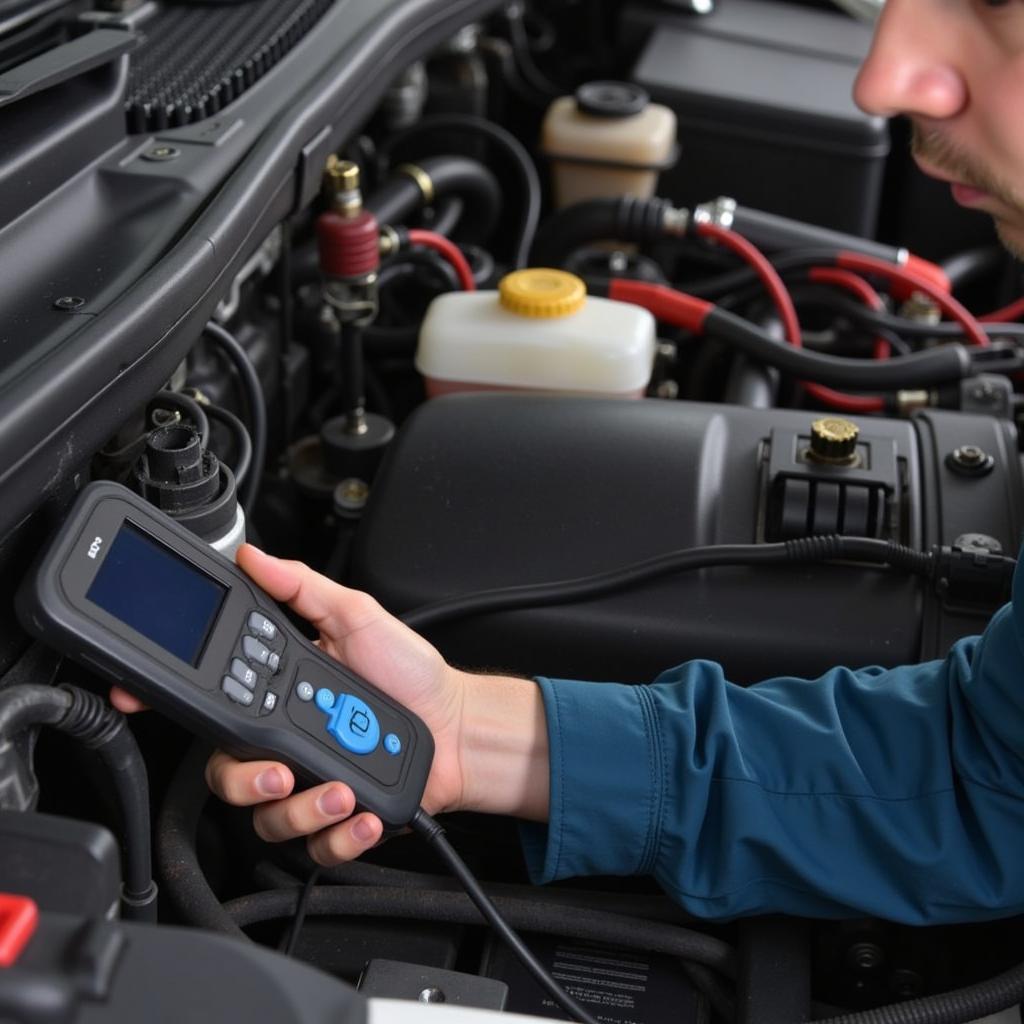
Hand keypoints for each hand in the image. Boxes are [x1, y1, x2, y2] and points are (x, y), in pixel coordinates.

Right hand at [114, 543, 469, 864]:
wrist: (459, 725)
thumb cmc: (411, 673)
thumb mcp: (357, 617)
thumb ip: (303, 589)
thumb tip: (254, 557)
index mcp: (281, 695)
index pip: (215, 704)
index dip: (170, 705)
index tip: (144, 700)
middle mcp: (287, 743)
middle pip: (227, 775)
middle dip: (247, 780)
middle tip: (281, 770)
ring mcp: (311, 785)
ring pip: (269, 818)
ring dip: (305, 808)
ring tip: (343, 788)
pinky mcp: (338, 820)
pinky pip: (316, 846)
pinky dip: (339, 835)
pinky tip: (362, 813)